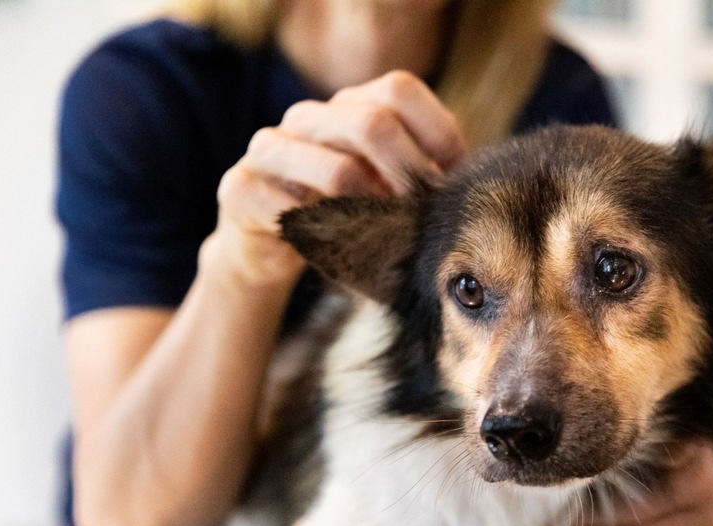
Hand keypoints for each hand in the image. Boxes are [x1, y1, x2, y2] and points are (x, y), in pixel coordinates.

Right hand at [201, 70, 466, 289]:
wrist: (270, 245)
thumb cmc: (345, 214)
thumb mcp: (388, 188)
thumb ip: (422, 173)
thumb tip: (472, 179)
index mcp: (348, 105)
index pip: (399, 89)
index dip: (438, 134)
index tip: (454, 181)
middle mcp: (308, 116)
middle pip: (371, 122)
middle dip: (410, 174)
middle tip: (426, 215)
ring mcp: (269, 147)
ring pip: (337, 169)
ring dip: (374, 212)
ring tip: (386, 238)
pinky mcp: (240, 187)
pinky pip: (288, 208)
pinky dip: (323, 236)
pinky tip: (336, 249)